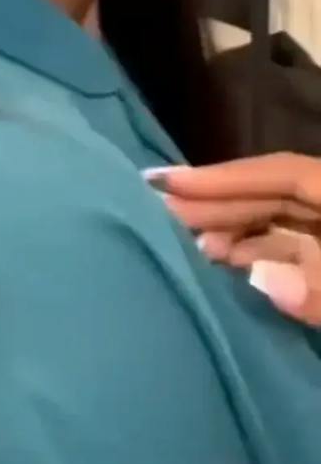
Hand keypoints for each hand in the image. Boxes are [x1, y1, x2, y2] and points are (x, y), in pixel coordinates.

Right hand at [148, 155, 320, 325]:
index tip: (166, 183)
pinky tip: (223, 263)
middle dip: (219, 204)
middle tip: (159, 212)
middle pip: (276, 193)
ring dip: (233, 231)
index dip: (226, 178)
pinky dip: (259, 252)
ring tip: (185, 244)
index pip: (284, 174)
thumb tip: (260, 278)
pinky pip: (297, 245)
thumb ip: (318, 290)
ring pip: (283, 220)